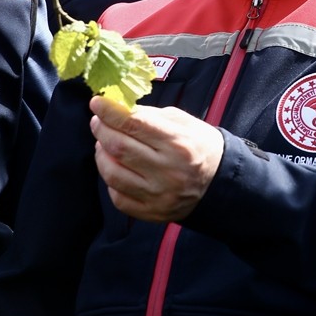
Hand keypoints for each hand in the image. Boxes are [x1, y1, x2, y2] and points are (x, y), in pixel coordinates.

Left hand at [89, 95, 223, 222]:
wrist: (219, 183)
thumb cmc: (199, 145)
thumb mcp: (183, 121)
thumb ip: (150, 115)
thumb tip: (118, 109)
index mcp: (178, 143)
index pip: (134, 124)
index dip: (110, 112)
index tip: (97, 102)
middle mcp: (167, 171)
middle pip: (119, 147)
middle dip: (102, 130)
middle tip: (98, 121)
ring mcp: (158, 195)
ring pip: (112, 174)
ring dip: (101, 154)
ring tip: (104, 144)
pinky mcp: (151, 213)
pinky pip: (117, 197)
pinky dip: (110, 180)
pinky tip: (116, 168)